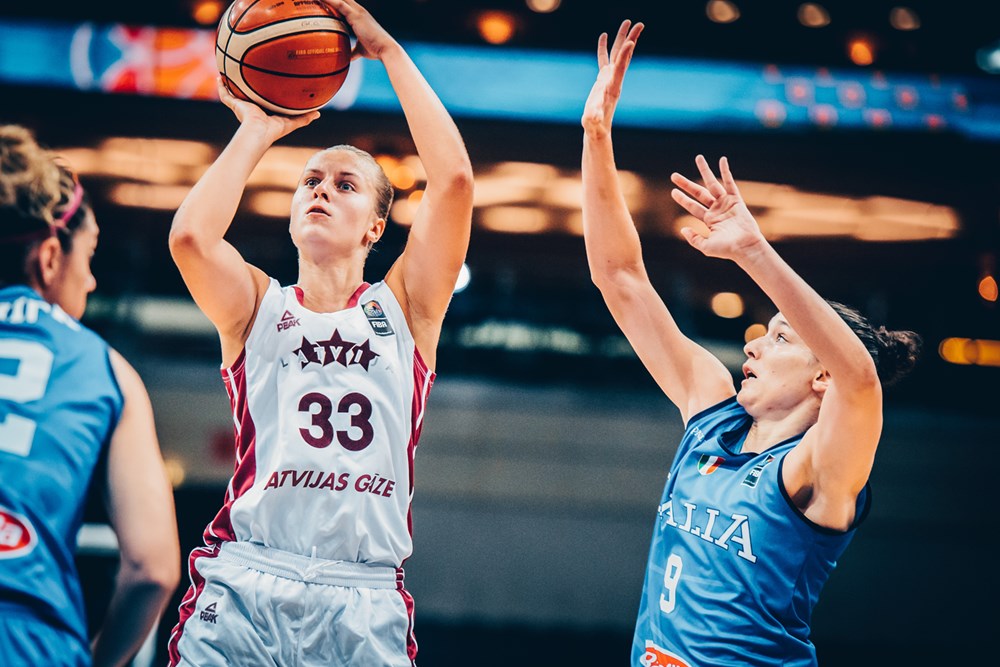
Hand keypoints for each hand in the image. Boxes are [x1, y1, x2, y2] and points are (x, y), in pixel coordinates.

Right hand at [216, 77, 318, 143]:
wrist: (259, 132)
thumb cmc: (275, 130)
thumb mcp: (292, 121)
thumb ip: (304, 118)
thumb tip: (319, 114)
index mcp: (264, 112)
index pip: (264, 102)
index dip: (264, 95)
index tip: (266, 87)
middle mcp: (251, 109)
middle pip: (248, 96)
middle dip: (247, 88)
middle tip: (248, 77)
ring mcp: (242, 106)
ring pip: (235, 93)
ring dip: (232, 85)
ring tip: (229, 73)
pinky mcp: (235, 105)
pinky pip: (226, 94)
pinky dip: (222, 86)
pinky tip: (219, 77)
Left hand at [322, 0, 397, 60]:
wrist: (386, 49)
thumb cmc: (376, 50)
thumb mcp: (361, 50)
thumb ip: (353, 51)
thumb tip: (347, 57)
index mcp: (360, 16)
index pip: (345, 4)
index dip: (335, 2)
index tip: (322, 1)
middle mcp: (359, 11)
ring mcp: (357, 12)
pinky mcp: (356, 16)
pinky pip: (340, 4)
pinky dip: (329, 1)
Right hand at [582, 20, 643, 135]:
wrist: (598, 129)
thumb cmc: (594, 126)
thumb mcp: (592, 122)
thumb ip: (593, 118)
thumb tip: (592, 118)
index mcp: (612, 87)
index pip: (620, 68)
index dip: (624, 55)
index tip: (631, 42)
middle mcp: (614, 79)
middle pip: (624, 56)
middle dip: (631, 39)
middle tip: (639, 24)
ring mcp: (609, 77)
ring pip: (617, 54)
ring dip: (623, 38)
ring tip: (628, 22)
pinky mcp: (603, 78)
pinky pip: (605, 58)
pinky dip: (606, 46)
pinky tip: (605, 35)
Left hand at [670, 155, 766, 261]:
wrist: (746, 247)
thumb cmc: (728, 250)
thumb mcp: (706, 247)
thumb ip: (694, 239)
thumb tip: (682, 228)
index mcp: (708, 220)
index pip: (692, 206)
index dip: (682, 199)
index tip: (673, 191)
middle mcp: (716, 209)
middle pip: (698, 193)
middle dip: (686, 184)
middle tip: (674, 175)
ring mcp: (726, 203)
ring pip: (712, 184)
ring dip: (705, 171)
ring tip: (698, 158)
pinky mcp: (736, 200)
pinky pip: (730, 183)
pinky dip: (726, 171)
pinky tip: (722, 160)